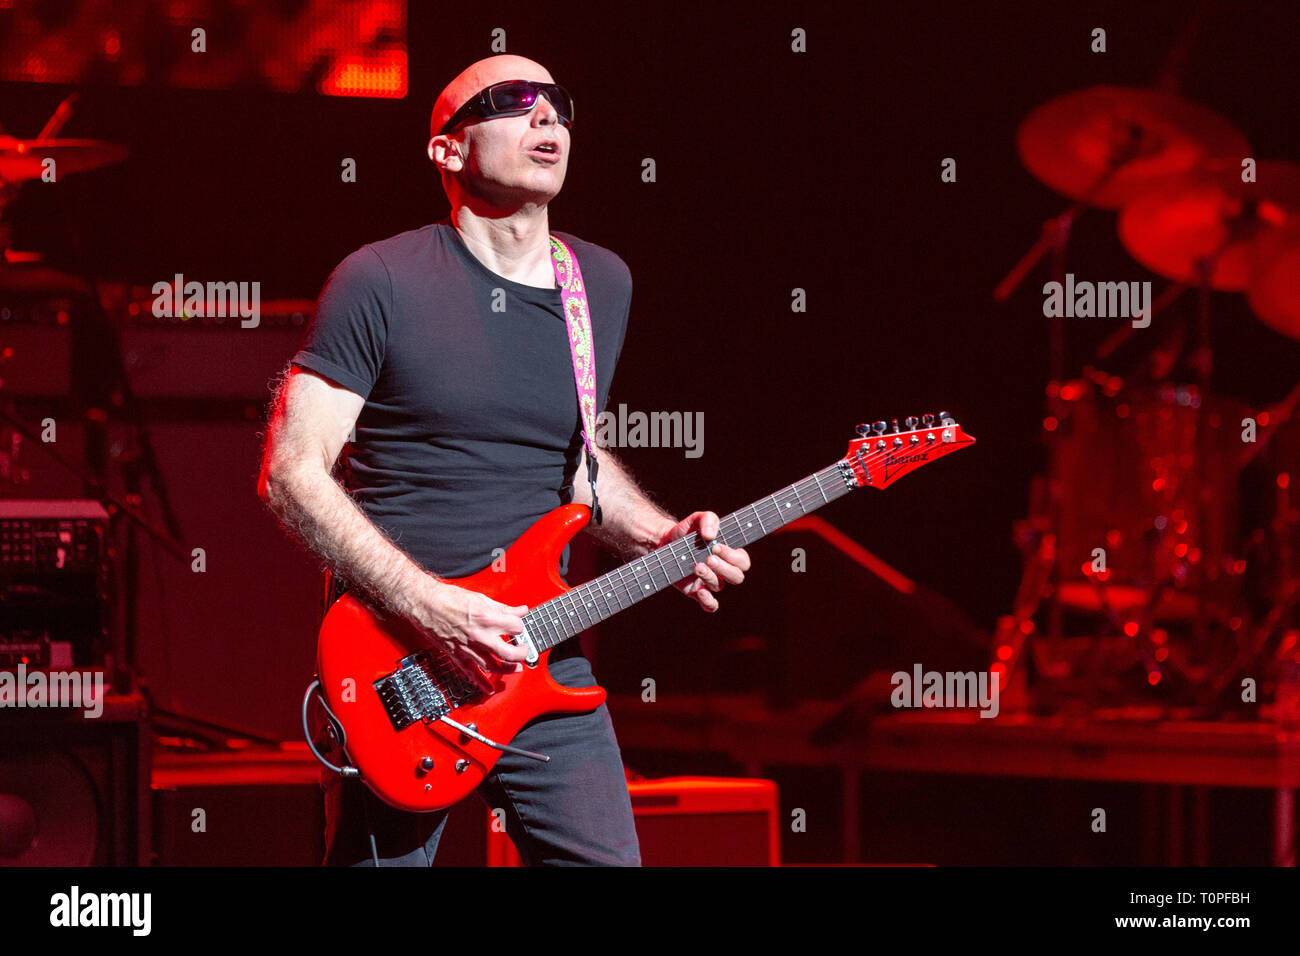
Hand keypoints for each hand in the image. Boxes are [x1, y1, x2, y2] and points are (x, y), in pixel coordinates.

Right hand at [409, 580, 531, 690]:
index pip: (516, 627)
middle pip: (509, 653)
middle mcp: (479, 636)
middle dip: (521, 653)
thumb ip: (503, 608)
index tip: (517, 627)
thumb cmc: (449, 598)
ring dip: (508, 670)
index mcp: (487, 618)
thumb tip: (520, 610)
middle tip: (524, 651)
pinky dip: (481, 684)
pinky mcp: (457, 656)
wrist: (425, 603)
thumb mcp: (481, 598)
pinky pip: (471, 674)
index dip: (519, 627)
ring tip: (515, 668)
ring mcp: (468, 648)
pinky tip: (489, 689)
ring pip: (494, 666)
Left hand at [659, 511, 750, 611]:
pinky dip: (708, 601)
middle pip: (737, 577)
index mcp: (729, 554)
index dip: (733, 556)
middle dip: (724, 568)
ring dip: (710, 577)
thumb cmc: (687, 531)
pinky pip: (710, 605)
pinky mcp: (696, 592)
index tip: (716, 546)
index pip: (742, 561)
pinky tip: (700, 592)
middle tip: (709, 558)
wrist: (664, 542)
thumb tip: (710, 536)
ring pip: (720, 587)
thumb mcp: (698, 518)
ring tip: (696, 566)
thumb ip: (709, 520)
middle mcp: (722, 570)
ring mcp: (710, 582)